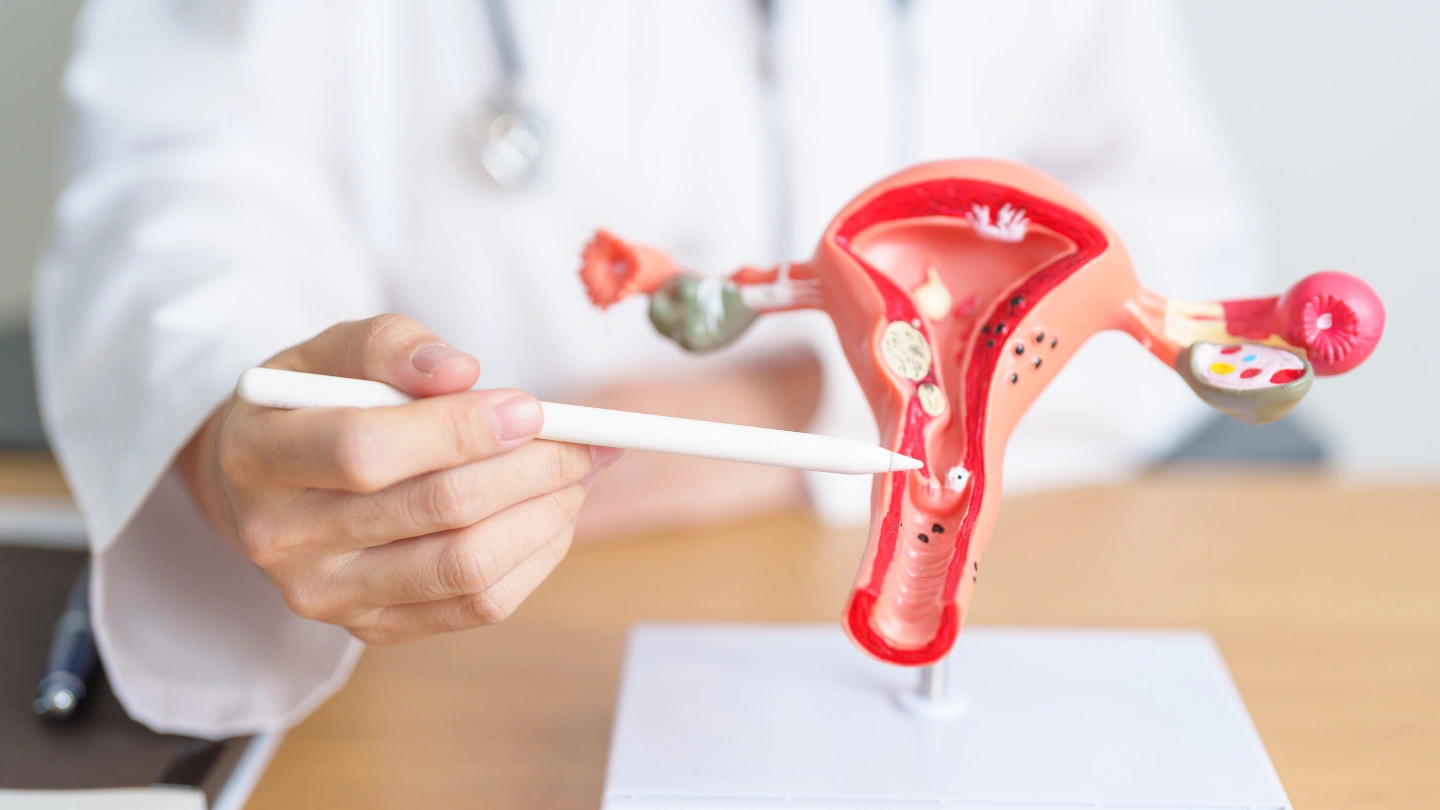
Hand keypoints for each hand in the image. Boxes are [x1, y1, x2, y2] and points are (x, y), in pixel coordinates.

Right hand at [178, 314, 620, 643]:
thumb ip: (390, 346)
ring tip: (577, 472)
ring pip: (467, 566)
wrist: (264, 486)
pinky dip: (536, 557)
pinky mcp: (371, 630)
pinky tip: (554, 514)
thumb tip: (462, 372)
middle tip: (583, 440)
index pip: (366, 451)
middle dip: (529, 468)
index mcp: (259, 457)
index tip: (531, 408)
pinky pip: (477, 606)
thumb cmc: (311, 405)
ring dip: (544, 514)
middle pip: (434, 510)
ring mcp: (327, 596)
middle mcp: (282, 539)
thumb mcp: (331, 352)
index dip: (459, 430)